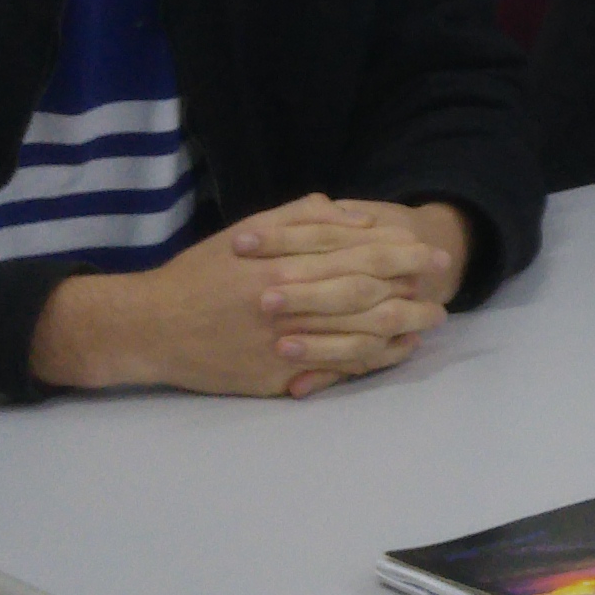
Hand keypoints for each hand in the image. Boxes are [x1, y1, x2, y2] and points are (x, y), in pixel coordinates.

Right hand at [31, 193, 442, 397]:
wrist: (150, 327)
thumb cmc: (201, 274)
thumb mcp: (249, 231)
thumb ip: (302, 219)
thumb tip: (355, 217)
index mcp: (284, 264)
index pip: (359, 256)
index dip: (402, 254)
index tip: (432, 253)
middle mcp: (290, 304)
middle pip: (367, 296)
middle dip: (413, 291)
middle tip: (444, 288)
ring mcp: (285, 344)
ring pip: (358, 336)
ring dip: (402, 327)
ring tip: (431, 319)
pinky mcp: (277, 377)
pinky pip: (336, 369)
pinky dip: (370, 360)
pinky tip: (395, 350)